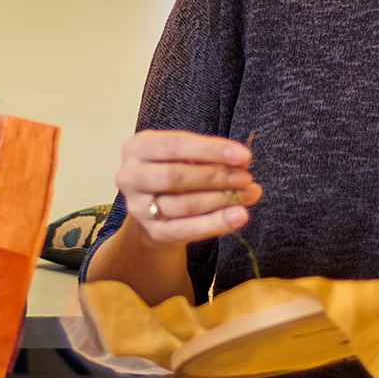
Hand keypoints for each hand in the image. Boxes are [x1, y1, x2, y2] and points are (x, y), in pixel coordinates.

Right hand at [116, 130, 260, 245]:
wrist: (154, 210)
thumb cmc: (174, 174)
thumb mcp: (184, 156)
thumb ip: (209, 157)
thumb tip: (243, 162)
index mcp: (137, 147)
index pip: (175, 145)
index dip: (211, 150)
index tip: (243, 155)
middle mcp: (130, 176)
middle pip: (175, 176)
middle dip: (216, 176)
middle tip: (246, 177)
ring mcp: (138, 207)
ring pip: (183, 204)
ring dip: (221, 199)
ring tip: (248, 194)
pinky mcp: (152, 232)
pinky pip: (187, 229)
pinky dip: (217, 223)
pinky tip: (239, 215)